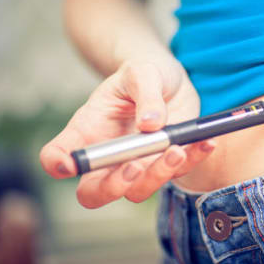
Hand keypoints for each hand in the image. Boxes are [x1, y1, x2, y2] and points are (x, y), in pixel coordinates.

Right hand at [40, 57, 215, 207]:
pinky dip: (192, 161)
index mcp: (88, 131)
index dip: (58, 165)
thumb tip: (151, 124)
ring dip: (157, 176)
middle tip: (133, 167)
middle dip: (113, 187)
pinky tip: (205, 142)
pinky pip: (177, 173)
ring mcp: (137, 164)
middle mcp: (108, 156)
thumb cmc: (143, 73)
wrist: (168, 78)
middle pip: (95, 192)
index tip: (70, 164)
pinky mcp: (167, 162)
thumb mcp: (141, 72)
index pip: (57, 156)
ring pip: (138, 191)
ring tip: (176, 149)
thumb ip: (145, 94)